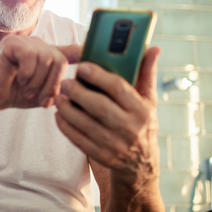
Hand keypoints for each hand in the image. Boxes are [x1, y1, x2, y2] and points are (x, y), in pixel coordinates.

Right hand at [0, 35, 80, 110]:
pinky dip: (27, 73)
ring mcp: (25, 42)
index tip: (95, 52)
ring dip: (37, 81)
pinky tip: (19, 79)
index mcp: (48, 54)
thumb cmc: (17, 94)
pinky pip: (30, 57)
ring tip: (27, 89)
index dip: (85, 50)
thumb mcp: (44, 93)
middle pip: (60, 60)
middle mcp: (39, 44)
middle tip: (41, 98)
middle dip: (52, 83)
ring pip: (45, 59)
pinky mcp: (12, 43)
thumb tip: (76, 88)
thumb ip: (59, 88)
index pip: (71, 50)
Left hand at [54, 47, 161, 185]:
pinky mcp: (103, 156)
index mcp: (142, 110)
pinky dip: (67, 128)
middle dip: (79, 93)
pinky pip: (80, 141)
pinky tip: (59, 115)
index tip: (83, 66)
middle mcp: (130, 128)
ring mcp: (116, 145)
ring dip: (69, 110)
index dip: (100, 77)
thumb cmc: (142, 122)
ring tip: (58, 97)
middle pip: (100, 107)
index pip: (119, 89)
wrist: (142, 163)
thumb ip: (147, 72)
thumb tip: (153, 48)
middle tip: (65, 82)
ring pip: (87, 125)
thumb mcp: (148, 99)